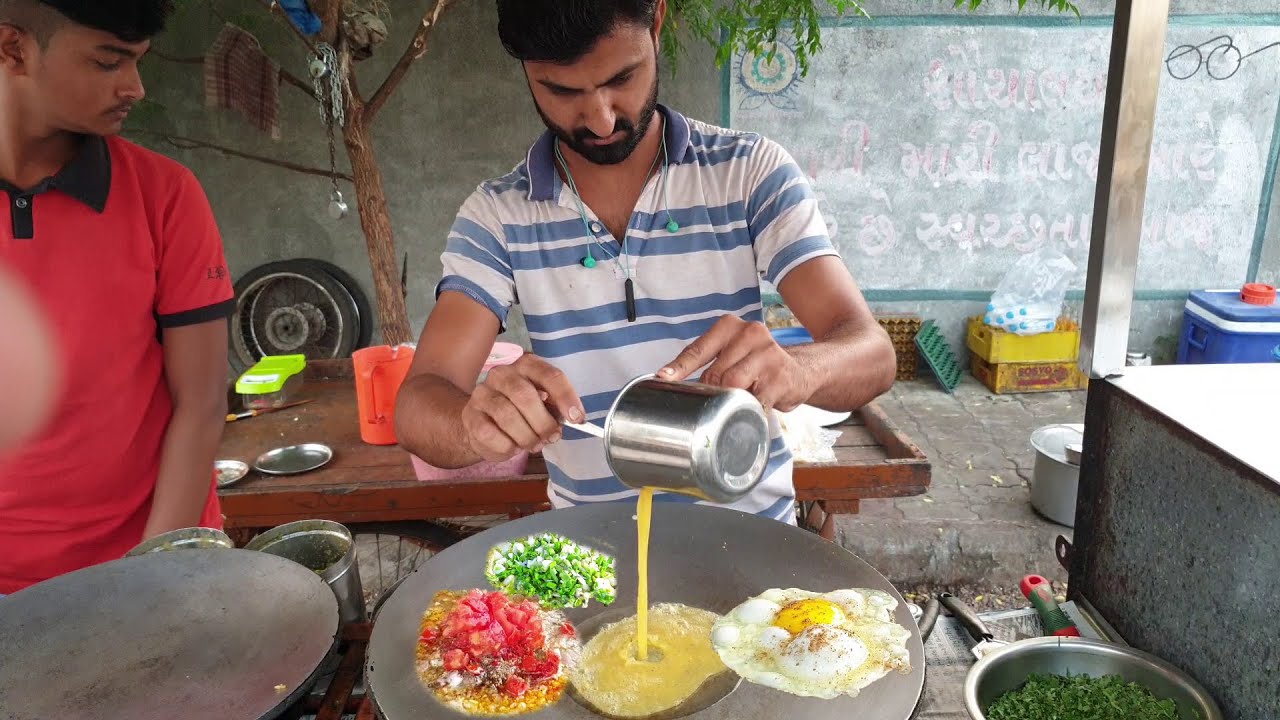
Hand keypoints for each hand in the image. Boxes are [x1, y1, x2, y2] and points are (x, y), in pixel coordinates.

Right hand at [462, 355, 583, 461]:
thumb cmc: (520, 413)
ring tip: (534, 444)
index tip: (577, 418)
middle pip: (525, 396)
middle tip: (551, 437)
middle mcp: (502, 374)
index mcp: (526, 365)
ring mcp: (482, 393)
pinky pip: (490, 434)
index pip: (549, 375)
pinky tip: (513, 447)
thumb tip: (570, 419)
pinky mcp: (470, 415)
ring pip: (507, 416)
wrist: (483, 423)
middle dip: (543, 423)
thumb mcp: (542, 406)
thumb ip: (555, 409)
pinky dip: (508, 446)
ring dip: (526, 437)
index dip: (566, 397)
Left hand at [658, 316, 810, 411]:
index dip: (679, 367)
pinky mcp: (781, 377)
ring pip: (733, 386)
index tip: (663, 378)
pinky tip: (754, 406)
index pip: (697, 349)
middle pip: (715, 373)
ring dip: (732, 399)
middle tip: (722, 395)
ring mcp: (768, 354)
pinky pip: (754, 400)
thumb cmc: (756, 364)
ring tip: (741, 398)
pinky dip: (749, 409)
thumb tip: (670, 381)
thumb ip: (706, 363)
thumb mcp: (730, 353)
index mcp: (730, 326)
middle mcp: (750, 334)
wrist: (799, 370)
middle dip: (713, 390)